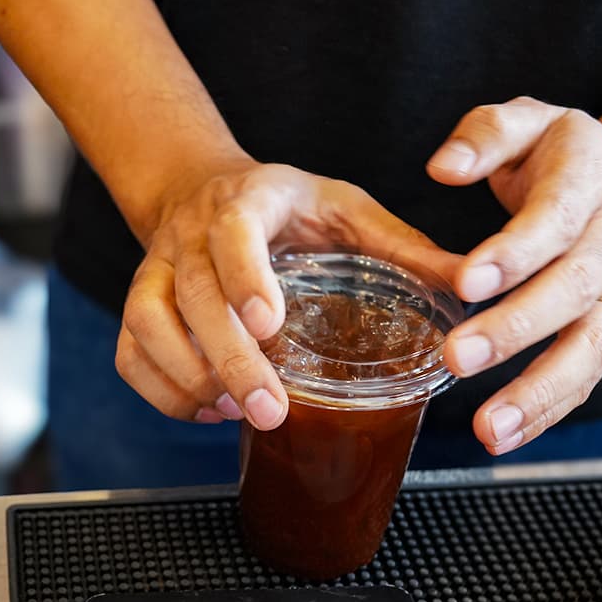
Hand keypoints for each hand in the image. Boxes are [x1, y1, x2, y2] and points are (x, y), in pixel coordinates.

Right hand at [116, 160, 460, 430]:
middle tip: (270, 408)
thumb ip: (402, 244)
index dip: (243, 277)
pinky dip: (162, 391)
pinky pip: (130, 354)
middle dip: (227, 358)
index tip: (268, 324)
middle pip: (191, 296)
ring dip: (188, 379)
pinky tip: (208, 410)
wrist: (203, 188)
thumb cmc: (288, 205)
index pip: (231, 232)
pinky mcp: (140, 303)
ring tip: (238, 413)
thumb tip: (471, 284)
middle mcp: (190, 234)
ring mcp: (156, 270)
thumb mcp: (347, 208)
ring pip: (147, 325)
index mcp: (246, 202)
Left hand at [427, 97, 601, 454]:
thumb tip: (442, 166)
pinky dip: (549, 410)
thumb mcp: (528, 118)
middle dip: (516, 328)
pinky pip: (587, 374)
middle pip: (571, 292)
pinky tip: (506, 436)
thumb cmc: (566, 151)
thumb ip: (484, 135)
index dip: (514, 253)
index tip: (466, 280)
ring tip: (489, 428)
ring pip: (590, 347)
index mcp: (588, 183)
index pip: (553, 222)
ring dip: (540, 391)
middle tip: (458, 356)